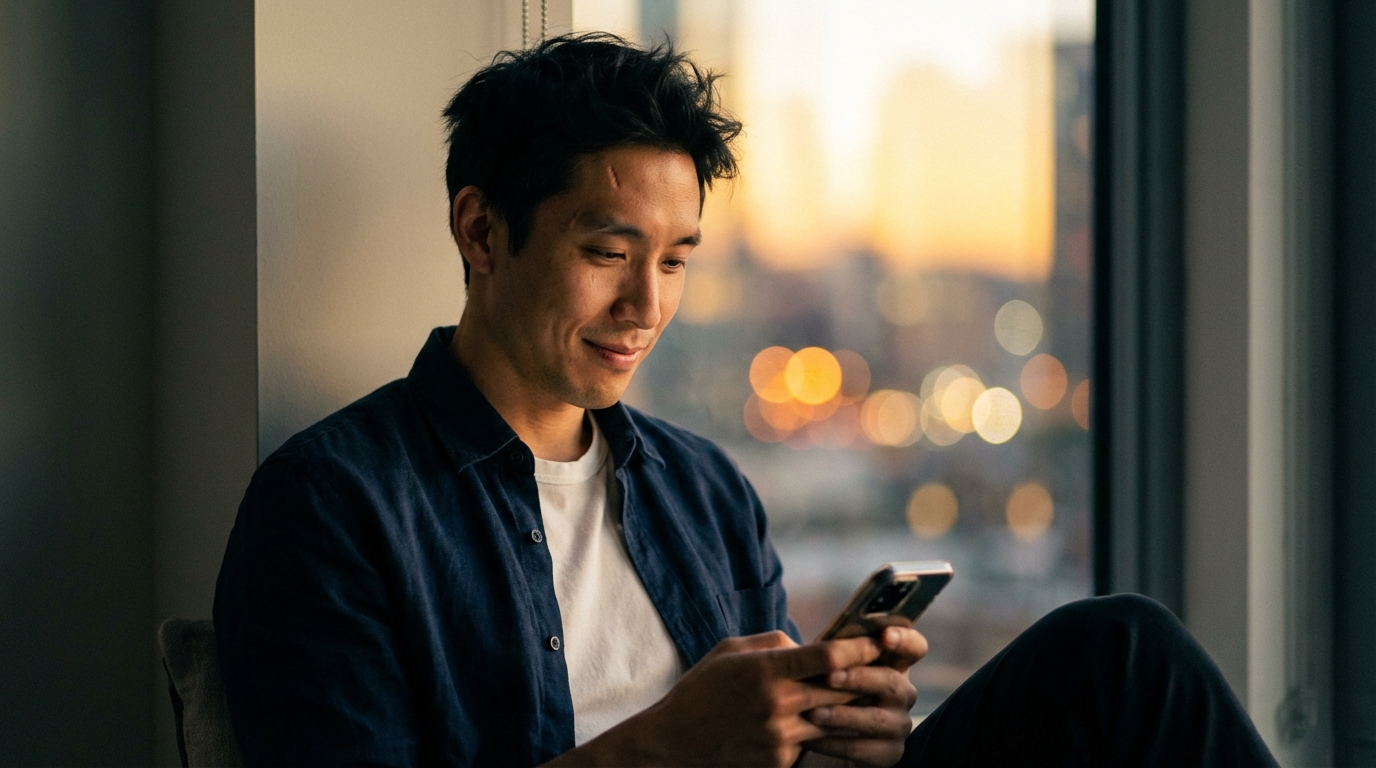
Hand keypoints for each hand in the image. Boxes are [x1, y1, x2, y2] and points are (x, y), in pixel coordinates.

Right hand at [551, 630, 886, 767]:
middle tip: (890, 667)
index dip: (862, 646)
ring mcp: (781, 738)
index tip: (882, 640)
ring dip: (851, 708)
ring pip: (835, 720)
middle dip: (867, 677)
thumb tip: (810, 646)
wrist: (673, 744)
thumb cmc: (702, 689)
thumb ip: (775, 644)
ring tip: (869, 697)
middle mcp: (778, 704)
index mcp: (767, 670)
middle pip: (842, 688)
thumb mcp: (731, 651)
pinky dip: (822, 734)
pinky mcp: (780, 763)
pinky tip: (827, 725)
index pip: (830, 655)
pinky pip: (814, 745)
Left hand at [802, 626, 927, 766]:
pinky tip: (810, 739)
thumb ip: (813, 653)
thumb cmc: (824, 686)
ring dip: (843, 715)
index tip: (884, 636)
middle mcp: (902, 692)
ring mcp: (899, 724)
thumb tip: (782, 638)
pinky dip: (835, 743)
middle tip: (829, 677)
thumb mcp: (822, 667)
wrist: (822, 731)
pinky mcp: (890, 752)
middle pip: (893, 682)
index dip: (905, 639)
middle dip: (859, 678)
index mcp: (892, 662)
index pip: (914, 647)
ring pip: (877, 718)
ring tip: (813, 713)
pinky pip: (864, 749)